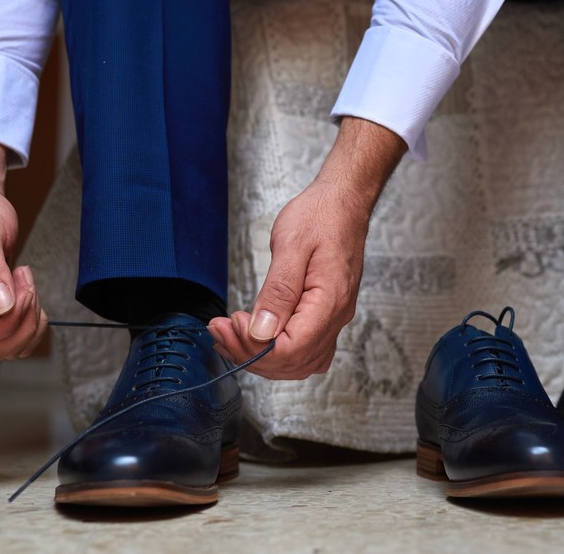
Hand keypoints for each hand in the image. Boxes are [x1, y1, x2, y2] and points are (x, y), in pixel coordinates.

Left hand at [208, 118, 405, 378]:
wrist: (343, 202)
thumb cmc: (321, 216)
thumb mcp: (293, 245)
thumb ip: (278, 291)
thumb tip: (261, 331)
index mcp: (329, 301)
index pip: (292, 349)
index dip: (257, 346)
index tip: (234, 322)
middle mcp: (335, 316)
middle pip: (293, 361)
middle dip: (251, 353)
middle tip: (221, 330)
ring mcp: (333, 318)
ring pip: (299, 362)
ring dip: (261, 356)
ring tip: (230, 335)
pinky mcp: (325, 314)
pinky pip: (306, 350)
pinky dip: (278, 353)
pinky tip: (257, 342)